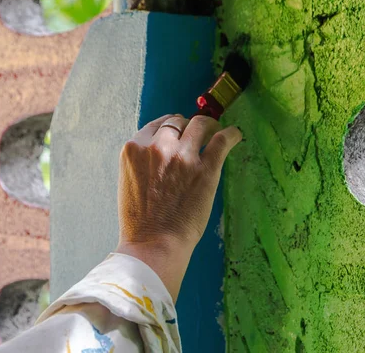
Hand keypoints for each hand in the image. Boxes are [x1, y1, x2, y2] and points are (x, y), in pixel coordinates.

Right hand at [115, 114, 241, 300]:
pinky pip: (223, 140)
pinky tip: (235, 136)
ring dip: (209, 127)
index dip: (171, 126)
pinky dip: (232, 134)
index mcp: (134, 149)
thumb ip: (143, 162)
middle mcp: (158, 147)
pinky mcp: (206, 168)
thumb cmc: (140, 222)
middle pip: (178, 121)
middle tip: (197, 136)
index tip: (179, 131)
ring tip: (216, 133)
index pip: (157, 125)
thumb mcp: (129, 182)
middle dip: (188, 127)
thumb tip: (161, 152)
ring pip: (200, 124)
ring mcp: (183, 156)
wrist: (153, 244)